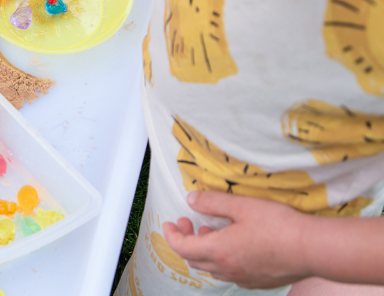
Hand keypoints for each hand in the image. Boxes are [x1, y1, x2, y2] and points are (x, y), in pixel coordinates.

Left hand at [163, 191, 310, 288]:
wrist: (312, 249)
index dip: (171, 235)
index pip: (183, 248)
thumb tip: (191, 199)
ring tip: (210, 229)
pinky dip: (221, 258)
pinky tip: (232, 242)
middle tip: (188, 221)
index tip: (168, 223)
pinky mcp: (259, 281)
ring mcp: (244, 278)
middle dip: (185, 240)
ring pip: (212, 268)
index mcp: (219, 251)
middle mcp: (228, 269)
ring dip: (204, 249)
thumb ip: (212, 202)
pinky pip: (230, 272)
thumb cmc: (277, 225)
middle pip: (195, 260)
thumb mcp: (241, 205)